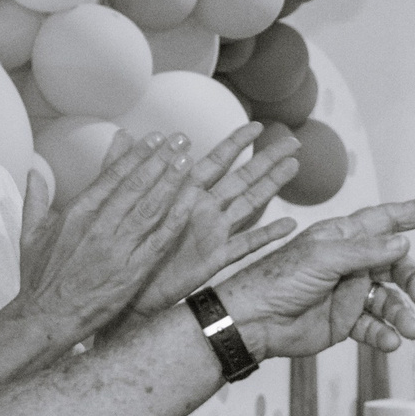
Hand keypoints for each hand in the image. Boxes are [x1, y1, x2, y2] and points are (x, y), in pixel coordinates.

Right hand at [18, 132, 202, 339]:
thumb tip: (34, 170)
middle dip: (160, 159)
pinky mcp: (133, 270)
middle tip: (180, 139)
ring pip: (150, 206)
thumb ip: (35, 198)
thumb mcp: (30, 233)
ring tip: (188, 159)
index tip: (153, 137)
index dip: (135, 154)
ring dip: (172, 180)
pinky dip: (176, 217)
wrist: (47, 317)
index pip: (112, 175)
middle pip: (136, 185)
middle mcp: (99, 225)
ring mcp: (118, 247)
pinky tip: (191, 200)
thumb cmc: (39, 278)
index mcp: (77, 212)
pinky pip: (160, 239)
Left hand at [126, 123, 301, 317]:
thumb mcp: (119, 200)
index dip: (237, 143)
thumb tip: (125, 133)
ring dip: (273, 186)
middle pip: (243, 178)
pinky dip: (268, 235)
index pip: (217, 160)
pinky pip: (247, 245)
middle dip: (267, 159)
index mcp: (184, 192)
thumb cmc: (122, 248)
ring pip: (250, 203)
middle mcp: (204, 209)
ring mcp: (213, 233)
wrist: (122, 289)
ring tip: (295, 167)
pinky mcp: (214, 258)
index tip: (257, 125)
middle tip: (293, 143)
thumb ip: (125, 168)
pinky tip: (289, 226)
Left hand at [225, 198, 414, 360]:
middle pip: (396, 265)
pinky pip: (373, 326)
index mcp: (342, 237)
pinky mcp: (344, 321)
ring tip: (409, 330)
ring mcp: (348, 292)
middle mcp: (350, 262)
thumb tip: (403, 243)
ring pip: (389, 299)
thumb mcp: (323, 258)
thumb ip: (366, 251)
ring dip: (402, 313)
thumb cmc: (278, 279)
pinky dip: (384, 333)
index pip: (386, 220)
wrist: (253, 320)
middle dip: (414, 279)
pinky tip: (390, 341)